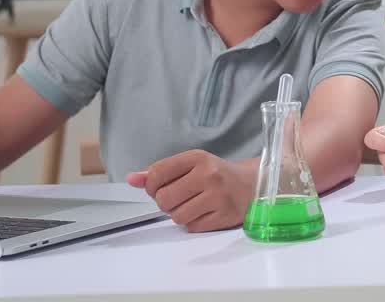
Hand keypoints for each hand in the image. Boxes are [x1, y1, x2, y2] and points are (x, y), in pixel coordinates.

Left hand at [127, 150, 251, 231]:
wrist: (251, 185)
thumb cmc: (216, 175)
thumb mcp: (190, 165)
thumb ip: (160, 172)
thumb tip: (132, 179)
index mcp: (198, 158)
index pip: (157, 174)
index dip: (151, 186)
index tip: (159, 188)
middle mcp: (209, 175)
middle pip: (164, 199)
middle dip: (167, 202)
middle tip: (180, 197)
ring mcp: (218, 196)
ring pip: (177, 216)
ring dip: (180, 214)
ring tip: (194, 205)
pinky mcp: (224, 215)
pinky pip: (192, 227)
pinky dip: (194, 223)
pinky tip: (205, 212)